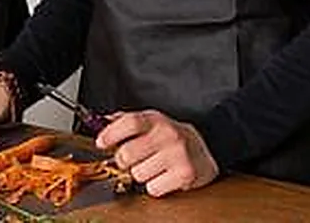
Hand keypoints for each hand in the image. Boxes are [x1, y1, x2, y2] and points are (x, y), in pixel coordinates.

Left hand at [96, 110, 218, 197]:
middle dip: (125, 161)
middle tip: (134, 159)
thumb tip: (101, 122)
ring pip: (138, 174)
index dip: (111, 133)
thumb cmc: (174, 136)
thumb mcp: (153, 122)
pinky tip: (164, 176)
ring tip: (155, 167)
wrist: (209, 146)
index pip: (129, 122)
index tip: (101, 142)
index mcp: (156, 120)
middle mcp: (167, 135)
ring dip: (142, 175)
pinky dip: (156, 186)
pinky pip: (153, 189)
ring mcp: (177, 154)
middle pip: (126, 154)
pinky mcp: (185, 174)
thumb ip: (126, 121)